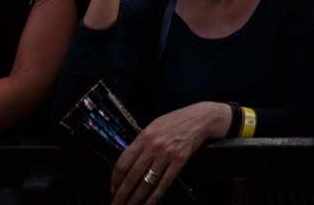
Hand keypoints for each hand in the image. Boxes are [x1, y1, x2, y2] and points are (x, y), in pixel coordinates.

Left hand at [110, 101, 225, 204]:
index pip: (123, 162)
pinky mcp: (180, 161)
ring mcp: (166, 155)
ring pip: (146, 183)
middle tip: (116, 204)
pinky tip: (149, 204)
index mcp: (144, 137)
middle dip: (122, 194)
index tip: (112, 189)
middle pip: (132, 176)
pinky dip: (155, 197)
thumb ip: (142, 142)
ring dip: (135, 199)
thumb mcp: (155, 126)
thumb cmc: (177, 120)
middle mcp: (153, 146)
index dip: (115, 179)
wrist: (201, 117)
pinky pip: (164, 184)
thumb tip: (129, 162)